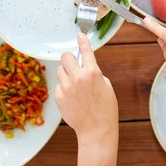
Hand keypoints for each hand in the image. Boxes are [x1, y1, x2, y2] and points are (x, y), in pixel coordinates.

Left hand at [56, 34, 118, 165]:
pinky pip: (59, 85)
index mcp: (92, 73)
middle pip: (65, 56)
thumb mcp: (106, 86)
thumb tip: (85, 66)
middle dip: (69, 60)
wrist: (96, 130)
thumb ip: (94, 73)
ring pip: (60, 70)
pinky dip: (64, 88)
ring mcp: (67, 87)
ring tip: (74, 85)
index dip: (82, 41)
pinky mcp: (59, 97)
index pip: (85, 50)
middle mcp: (78, 77)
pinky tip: (72, 98)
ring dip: (66, 74)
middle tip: (74, 66)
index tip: (79, 35)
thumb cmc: (105, 109)